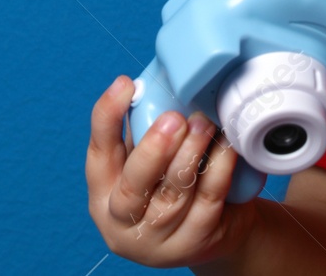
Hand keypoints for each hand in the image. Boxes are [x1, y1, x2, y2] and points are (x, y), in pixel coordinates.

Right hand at [86, 74, 257, 267]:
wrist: (212, 233)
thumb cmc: (172, 185)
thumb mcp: (150, 163)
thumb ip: (146, 130)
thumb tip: (155, 81)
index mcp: (103, 191)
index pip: (99, 151)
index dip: (108, 116)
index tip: (125, 84)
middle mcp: (122, 221)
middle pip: (133, 185)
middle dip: (154, 148)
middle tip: (175, 118)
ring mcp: (158, 240)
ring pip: (174, 195)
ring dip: (191, 154)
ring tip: (205, 124)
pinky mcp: (193, 244)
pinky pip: (208, 203)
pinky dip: (219, 170)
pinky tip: (226, 148)